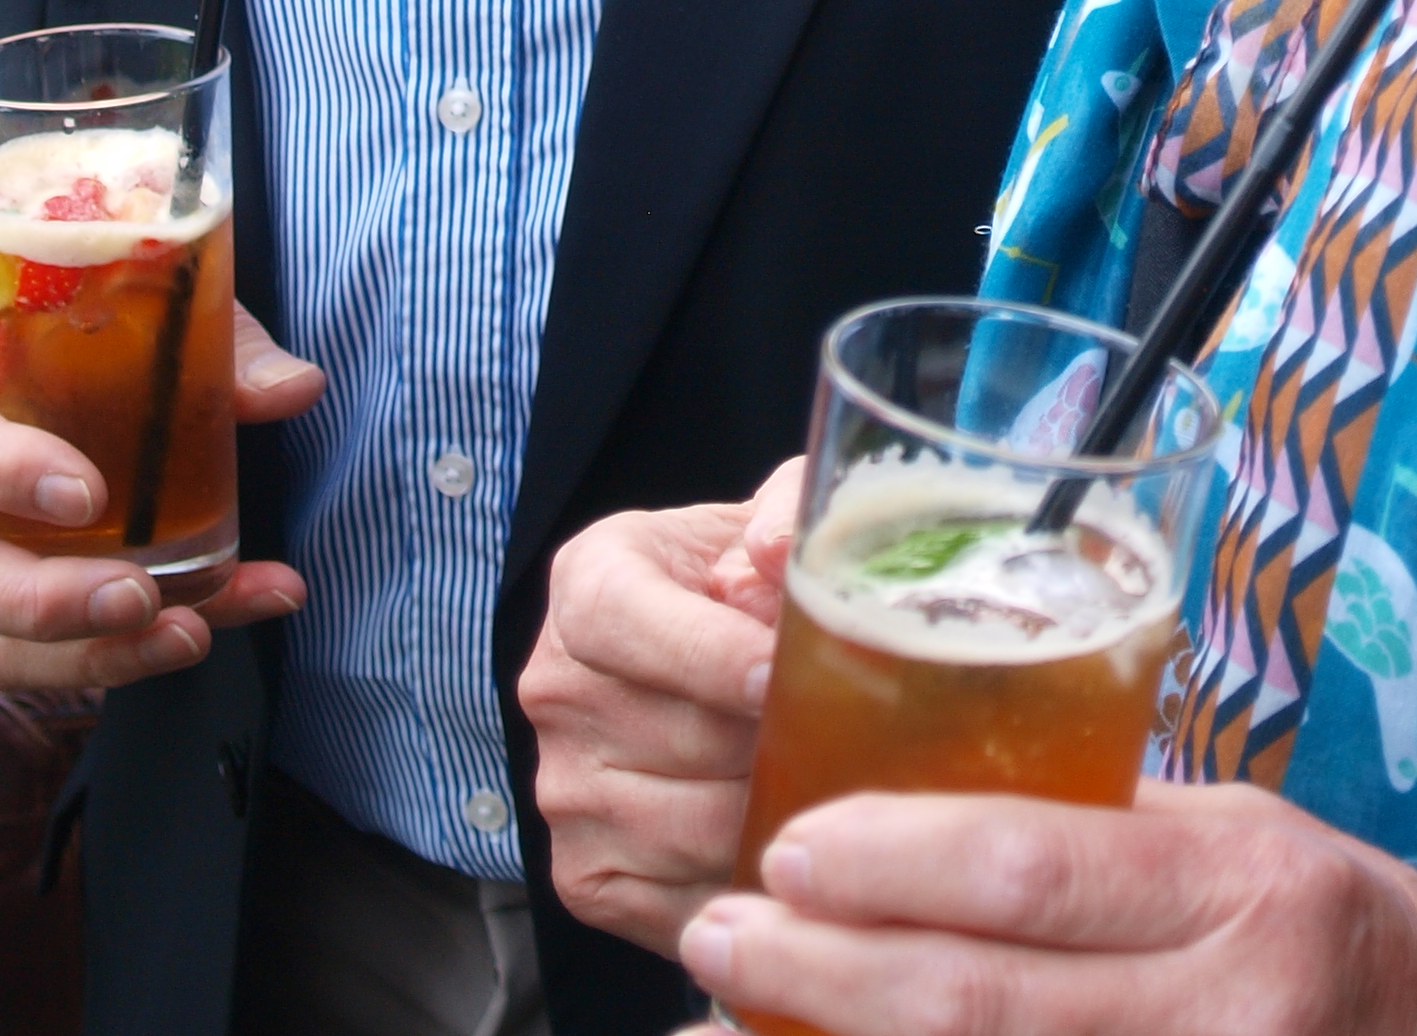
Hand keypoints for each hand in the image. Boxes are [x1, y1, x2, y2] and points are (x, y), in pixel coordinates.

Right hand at [0, 278, 323, 691]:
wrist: (73, 334)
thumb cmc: (96, 309)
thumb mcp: (150, 301)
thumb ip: (220, 344)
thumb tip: (297, 389)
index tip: (90, 496)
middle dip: (34, 600)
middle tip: (139, 596)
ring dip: (90, 653)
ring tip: (193, 632)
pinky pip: (44, 655)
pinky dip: (130, 654)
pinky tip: (219, 618)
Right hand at [522, 460, 801, 955]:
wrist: (706, 647)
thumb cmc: (749, 580)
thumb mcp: (770, 516)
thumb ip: (787, 510)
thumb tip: (776, 551)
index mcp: (589, 583)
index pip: (626, 624)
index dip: (711, 656)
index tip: (781, 676)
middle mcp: (557, 688)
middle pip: (680, 739)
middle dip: (777, 742)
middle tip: (858, 738)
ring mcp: (564, 791)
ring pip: (691, 827)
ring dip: (777, 815)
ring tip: (844, 788)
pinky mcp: (584, 875)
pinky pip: (679, 907)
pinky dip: (749, 888)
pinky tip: (800, 847)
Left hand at [677, 778, 1416, 1035]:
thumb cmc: (1293, 906)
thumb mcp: (1218, 832)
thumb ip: (1085, 830)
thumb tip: (892, 811)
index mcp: (1236, 888)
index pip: (1035, 870)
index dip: (896, 863)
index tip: (789, 844)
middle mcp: (1224, 1016)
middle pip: (983, 1006)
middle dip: (827, 971)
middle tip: (718, 929)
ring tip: (731, 1020)